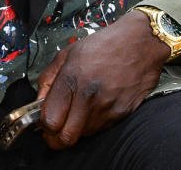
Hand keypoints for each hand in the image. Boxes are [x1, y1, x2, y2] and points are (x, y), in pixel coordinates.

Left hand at [34, 11, 170, 149]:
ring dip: (76, 128)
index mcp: (72, 79)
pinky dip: (93, 123)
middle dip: (56, 138)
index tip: (44, 121)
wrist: (141, 42)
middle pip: (65, 138)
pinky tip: (96, 105)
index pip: (50, 120)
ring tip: (79, 109)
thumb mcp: (68, 53)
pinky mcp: (122, 113)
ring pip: (83, 135)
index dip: (43, 124)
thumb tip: (39, 101)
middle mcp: (89, 96)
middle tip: (55, 129)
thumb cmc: (105, 44)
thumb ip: (48, 79)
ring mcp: (107, 107)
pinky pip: (101, 128)